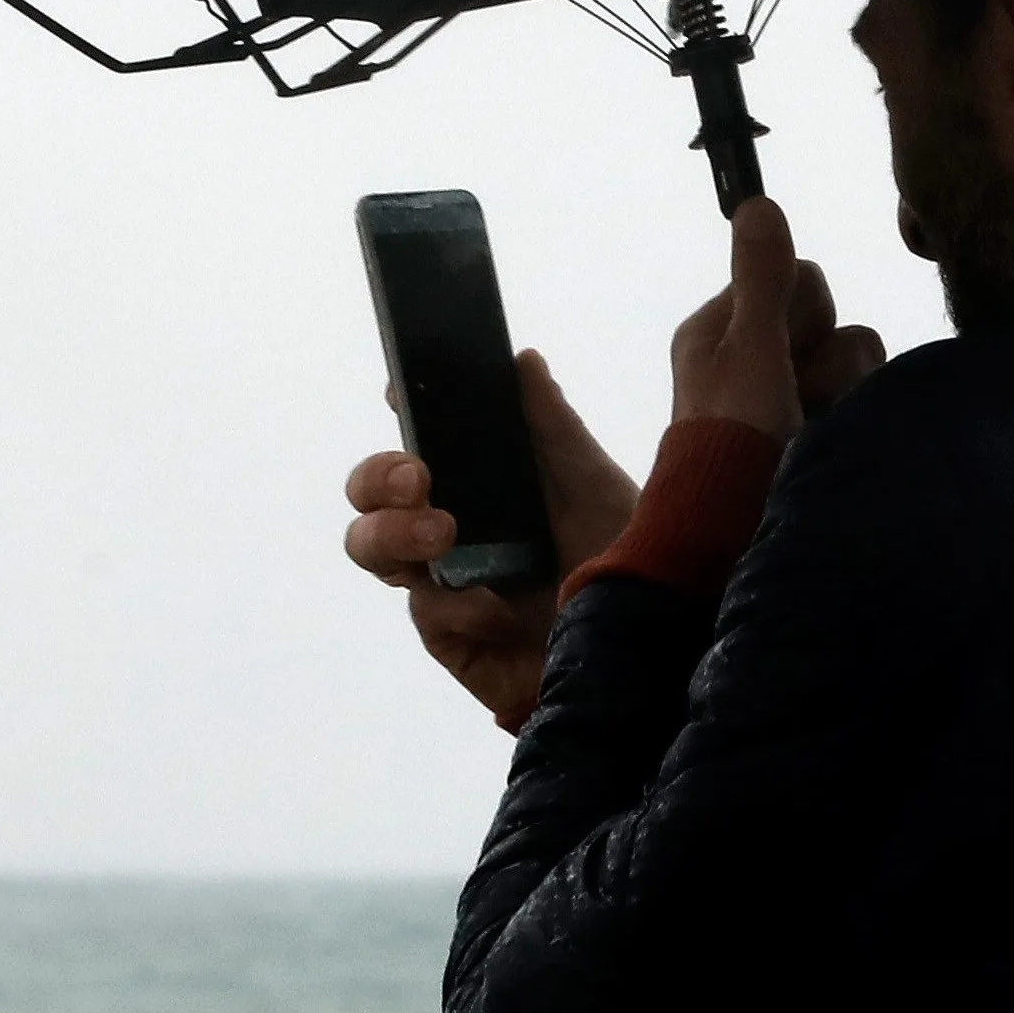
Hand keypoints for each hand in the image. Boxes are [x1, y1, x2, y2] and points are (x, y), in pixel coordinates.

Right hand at [342, 350, 633, 726]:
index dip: (403, 414)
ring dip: (393, 532)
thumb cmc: (618, 563)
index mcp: (477, 485)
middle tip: (418, 477)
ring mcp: (443, 584)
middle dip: (376, 476)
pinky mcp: (449, 640)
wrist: (644, 653)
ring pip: (372, 548)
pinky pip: (426, 612)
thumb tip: (521, 359)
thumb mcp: (594, 489)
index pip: (420, 440)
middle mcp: (448, 530)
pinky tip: (498, 610)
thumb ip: (553, 428)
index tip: (402, 392)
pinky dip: (458, 605)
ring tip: (443, 534)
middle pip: (370, 494)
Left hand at [670, 196, 886, 437]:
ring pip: (854, 361)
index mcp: (724, 328)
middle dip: (824, 357)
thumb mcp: (749, 347)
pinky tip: (823, 446)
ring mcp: (788, 397)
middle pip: (832, 321)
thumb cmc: (732, 436)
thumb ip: (762, 278)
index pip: (801, 278)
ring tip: (806, 430)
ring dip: (838, 393)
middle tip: (792, 395)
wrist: (734, 531)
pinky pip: (860, 399)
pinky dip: (847, 420)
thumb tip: (758, 201)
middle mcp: (756, 357)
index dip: (805, 309)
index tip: (782, 345)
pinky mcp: (815, 432)